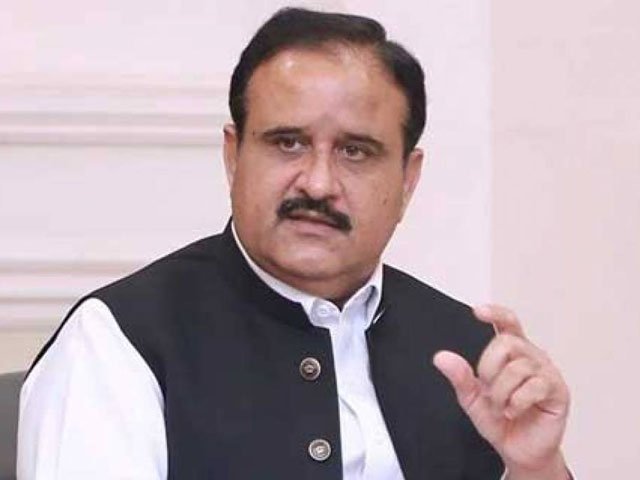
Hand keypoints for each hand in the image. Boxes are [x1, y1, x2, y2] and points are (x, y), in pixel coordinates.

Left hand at [433, 305, 569, 478]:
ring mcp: (547, 372)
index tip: (478, 311)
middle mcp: (531, 356)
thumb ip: (460, 376)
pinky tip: (513, 411)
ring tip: (502, 406)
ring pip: (518, 368)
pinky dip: (516, 402)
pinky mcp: (558, 390)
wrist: (518, 450)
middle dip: (489, 370)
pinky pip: (534, 387)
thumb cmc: (500, 421)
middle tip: (489, 391)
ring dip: (501, 392)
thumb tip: (442, 358)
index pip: (507, 323)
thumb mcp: (472, 398)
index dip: (495, 313)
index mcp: (512, 352)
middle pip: (506, 343)